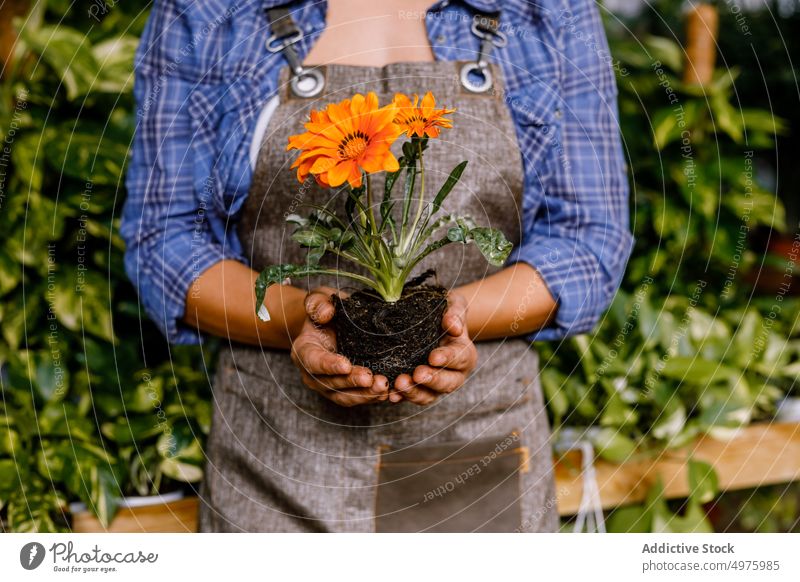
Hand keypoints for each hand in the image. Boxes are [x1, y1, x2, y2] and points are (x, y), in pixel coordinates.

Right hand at [290, 286, 389, 406]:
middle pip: (331, 384)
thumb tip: (327, 313)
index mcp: (304, 351)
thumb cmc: (325, 311)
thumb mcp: (318, 300)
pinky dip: (373, 397)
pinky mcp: (346, 391)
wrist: (331, 324)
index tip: (345, 365)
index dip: (329, 365)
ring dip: (364, 395)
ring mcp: (329, 386)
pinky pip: (358, 398)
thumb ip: (318, 304)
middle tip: (371, 378)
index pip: (313, 361)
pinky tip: (389, 393)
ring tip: (383, 388)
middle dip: (351, 383)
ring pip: (345, 397)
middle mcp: (313, 374)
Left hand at [392, 292, 476, 404]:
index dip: (448, 359)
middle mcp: (453, 374)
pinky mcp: (418, 389)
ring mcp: (435, 385)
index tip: (433, 357)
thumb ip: (455, 312)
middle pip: (448, 383)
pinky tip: (389, 394)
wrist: (430, 322)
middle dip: (432, 380)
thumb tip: (454, 326)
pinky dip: (400, 397)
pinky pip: (410, 397)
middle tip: (417, 374)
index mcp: (464, 354)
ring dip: (414, 392)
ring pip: (429, 396)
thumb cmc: (443, 312)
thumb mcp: (452, 305)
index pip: (460, 358)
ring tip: (399, 384)